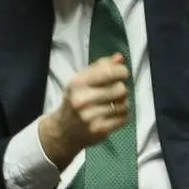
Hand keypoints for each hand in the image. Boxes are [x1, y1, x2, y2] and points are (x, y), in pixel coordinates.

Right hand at [40, 54, 130, 168]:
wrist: (64, 130)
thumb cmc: (75, 101)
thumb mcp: (82, 81)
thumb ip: (100, 67)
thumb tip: (119, 58)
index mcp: (78, 83)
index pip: (108, 72)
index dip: (121, 71)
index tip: (123, 73)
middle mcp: (83, 99)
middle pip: (120, 89)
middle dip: (121, 89)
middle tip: (114, 92)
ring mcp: (91, 116)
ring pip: (124, 104)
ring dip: (122, 103)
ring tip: (112, 104)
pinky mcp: (100, 129)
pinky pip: (124, 118)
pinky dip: (122, 115)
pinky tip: (113, 115)